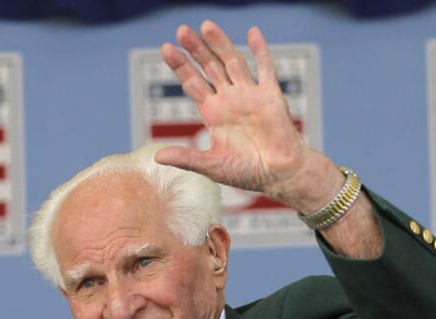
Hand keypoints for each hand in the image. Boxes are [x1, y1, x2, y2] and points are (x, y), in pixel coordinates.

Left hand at [157, 21, 339, 211]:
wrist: (279, 175)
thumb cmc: (246, 173)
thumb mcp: (211, 166)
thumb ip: (186, 158)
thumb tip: (156, 156)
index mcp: (213, 113)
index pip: (193, 83)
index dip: (180, 66)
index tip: (166, 49)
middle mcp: (229, 99)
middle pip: (209, 67)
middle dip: (195, 49)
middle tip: (181, 30)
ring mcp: (250, 95)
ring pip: (232, 62)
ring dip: (220, 44)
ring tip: (206, 26)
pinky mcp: (270, 96)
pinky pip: (266, 69)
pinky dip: (261, 51)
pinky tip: (253, 33)